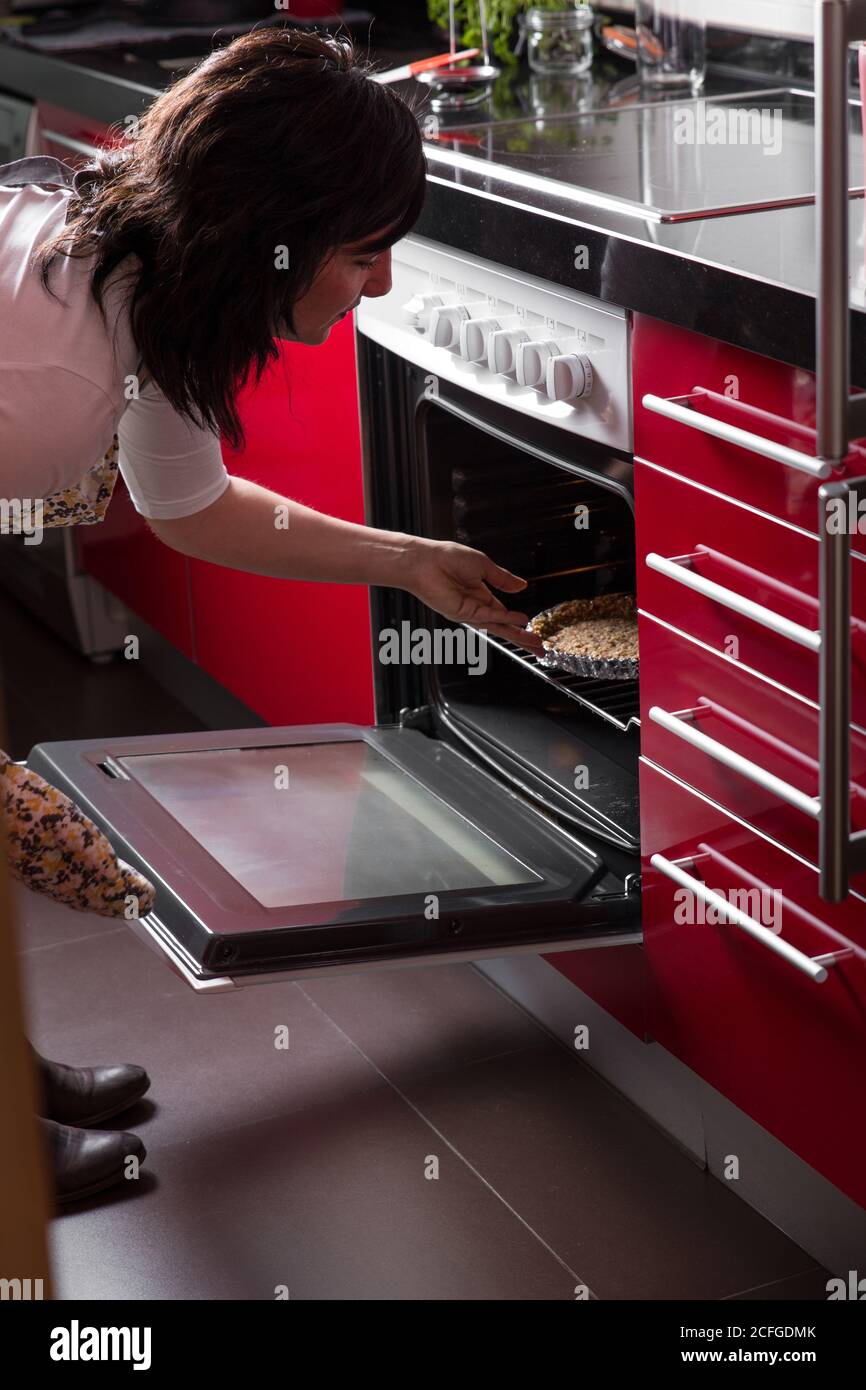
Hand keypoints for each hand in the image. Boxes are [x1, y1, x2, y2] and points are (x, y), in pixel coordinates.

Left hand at [399, 537, 545, 656]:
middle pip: (503, 626)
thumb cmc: (445, 558)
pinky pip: (488, 616)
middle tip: (539, 648)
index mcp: (480, 594)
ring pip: (498, 627)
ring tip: (535, 643)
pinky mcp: (462, 613)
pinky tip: (520, 621)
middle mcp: (475, 606)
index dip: (518, 621)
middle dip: (521, 637)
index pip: (503, 613)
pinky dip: (505, 619)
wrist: (424, 561)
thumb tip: (522, 585)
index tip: (531, 627)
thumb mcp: (483, 565)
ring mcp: (469, 612)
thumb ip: (503, 578)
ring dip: (517, 635)